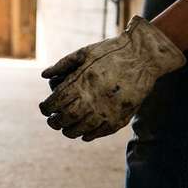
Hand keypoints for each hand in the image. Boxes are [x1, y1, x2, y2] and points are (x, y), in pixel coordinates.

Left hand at [40, 16, 185, 140]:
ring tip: (65, 129)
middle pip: (66, 118)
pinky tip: (84, 134)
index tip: (44, 109)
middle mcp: (93, 98)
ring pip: (82, 129)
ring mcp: (108, 110)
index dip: (46, 108)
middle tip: (52, 122)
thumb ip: (62, 64)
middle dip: (55, 122)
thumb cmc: (111, 51)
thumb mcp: (84, 52)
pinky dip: (90, 135)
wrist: (144, 56)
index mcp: (81, 82)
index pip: (56, 102)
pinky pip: (102, 132)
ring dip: (70, 131)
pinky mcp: (122, 116)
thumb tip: (44, 75)